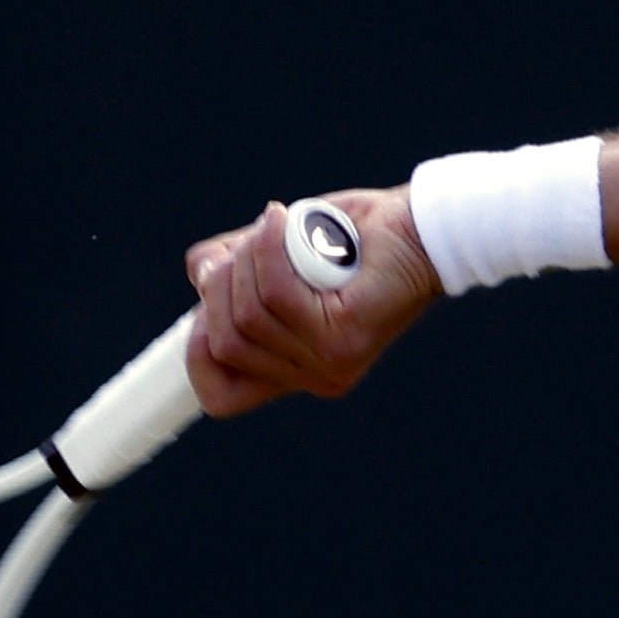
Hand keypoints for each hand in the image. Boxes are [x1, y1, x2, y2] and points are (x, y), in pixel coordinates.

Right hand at [183, 190, 434, 412]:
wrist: (423, 230)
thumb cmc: (353, 239)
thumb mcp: (276, 256)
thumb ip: (233, 269)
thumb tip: (202, 275)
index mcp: (294, 368)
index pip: (223, 397)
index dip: (196, 357)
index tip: (205, 306)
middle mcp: (314, 375)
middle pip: (225, 342)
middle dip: (220, 285)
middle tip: (247, 243)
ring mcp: (330, 361)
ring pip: (247, 316)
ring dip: (248, 259)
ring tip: (274, 224)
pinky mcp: (344, 334)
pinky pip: (277, 295)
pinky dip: (269, 249)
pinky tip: (282, 220)